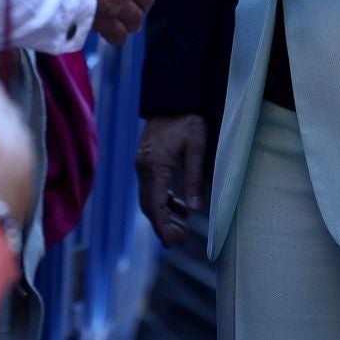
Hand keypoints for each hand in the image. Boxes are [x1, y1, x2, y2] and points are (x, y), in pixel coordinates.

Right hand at [136, 113, 206, 246]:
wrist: (173, 96)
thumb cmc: (187, 120)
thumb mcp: (196, 149)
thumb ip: (193, 179)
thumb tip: (195, 210)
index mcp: (154, 166)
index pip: (154, 205)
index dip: (162, 227)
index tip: (172, 243)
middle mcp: (143, 167)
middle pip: (149, 205)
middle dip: (163, 225)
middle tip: (181, 240)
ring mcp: (143, 164)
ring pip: (149, 197)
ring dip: (164, 214)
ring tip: (182, 229)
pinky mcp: (148, 160)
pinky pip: (152, 186)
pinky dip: (164, 200)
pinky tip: (180, 206)